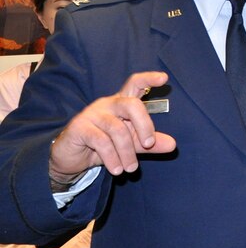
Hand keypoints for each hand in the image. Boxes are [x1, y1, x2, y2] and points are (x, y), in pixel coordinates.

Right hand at [49, 72, 176, 182]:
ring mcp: (92, 114)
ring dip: (127, 152)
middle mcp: (108, 104)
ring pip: (118, 130)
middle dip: (145, 125)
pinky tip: (116, 169)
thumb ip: (150, 144)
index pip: (135, 84)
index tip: (164, 78)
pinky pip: (101, 142)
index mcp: (122, 103)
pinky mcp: (80, 128)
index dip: (149, 79)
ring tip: (130, 168)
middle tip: (149, 145)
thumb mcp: (130, 145)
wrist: (70, 159)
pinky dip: (112, 158)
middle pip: (132, 105)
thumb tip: (173, 145)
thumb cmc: (103, 146)